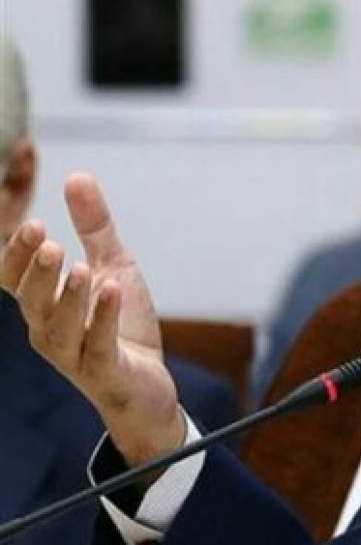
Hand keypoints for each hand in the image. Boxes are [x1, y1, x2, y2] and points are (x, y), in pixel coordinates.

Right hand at [0, 173, 183, 466]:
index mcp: (45, 305)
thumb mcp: (113, 266)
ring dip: (69, 296)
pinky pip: (99, 344)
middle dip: (37, 272)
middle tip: (49, 242)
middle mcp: (49, 330)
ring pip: (59, 327)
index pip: (15, 279)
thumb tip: (77, 176)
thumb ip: (94, 227)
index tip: (33, 224)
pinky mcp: (105, 370)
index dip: (17, 255)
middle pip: (32, 301)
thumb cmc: (121, 325)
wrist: (147, 383)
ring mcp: (75, 354)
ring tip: (81, 266)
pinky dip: (103, 318)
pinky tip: (112, 291)